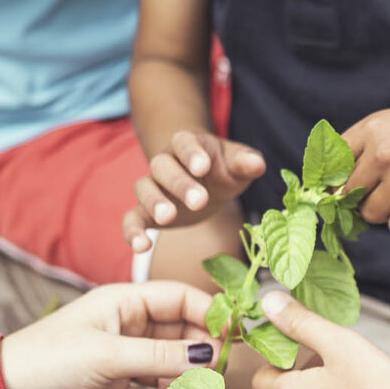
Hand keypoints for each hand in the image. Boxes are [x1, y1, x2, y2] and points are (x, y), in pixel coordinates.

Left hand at [0, 282, 216, 388]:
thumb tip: (209, 353)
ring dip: (178, 388)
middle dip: (198, 358)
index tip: (233, 338)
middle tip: (213, 379)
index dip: (210, 315)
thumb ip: (161, 355)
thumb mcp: (108, 355)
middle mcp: (127, 329)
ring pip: (168, 371)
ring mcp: (121, 362)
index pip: (181, 299)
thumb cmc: (47, 361)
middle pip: (181, 336)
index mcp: (124, 304)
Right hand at [124, 130, 267, 250]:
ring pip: (144, 189)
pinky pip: (132, 218)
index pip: (184, 142)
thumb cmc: (225, 170)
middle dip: (180, 183)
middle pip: (163, 167)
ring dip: (155, 202)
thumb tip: (257, 164)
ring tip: (169, 218)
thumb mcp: (238, 164)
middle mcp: (165, 162)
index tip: (204, 167)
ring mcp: (153, 186)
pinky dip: (132, 231)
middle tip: (200, 201)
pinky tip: (141, 246)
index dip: (192, 153)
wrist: (208, 183)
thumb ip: (246, 162)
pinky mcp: (146, 212)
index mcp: (188, 144)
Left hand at [343, 90, 389, 234]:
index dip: (332, 183)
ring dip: (387, 209)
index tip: (337, 190)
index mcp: (372, 129)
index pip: (331, 167)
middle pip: (347, 195)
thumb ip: (360, 150)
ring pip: (371, 214)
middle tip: (388, 187)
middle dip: (362, 196)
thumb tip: (327, 191)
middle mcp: (383, 154)